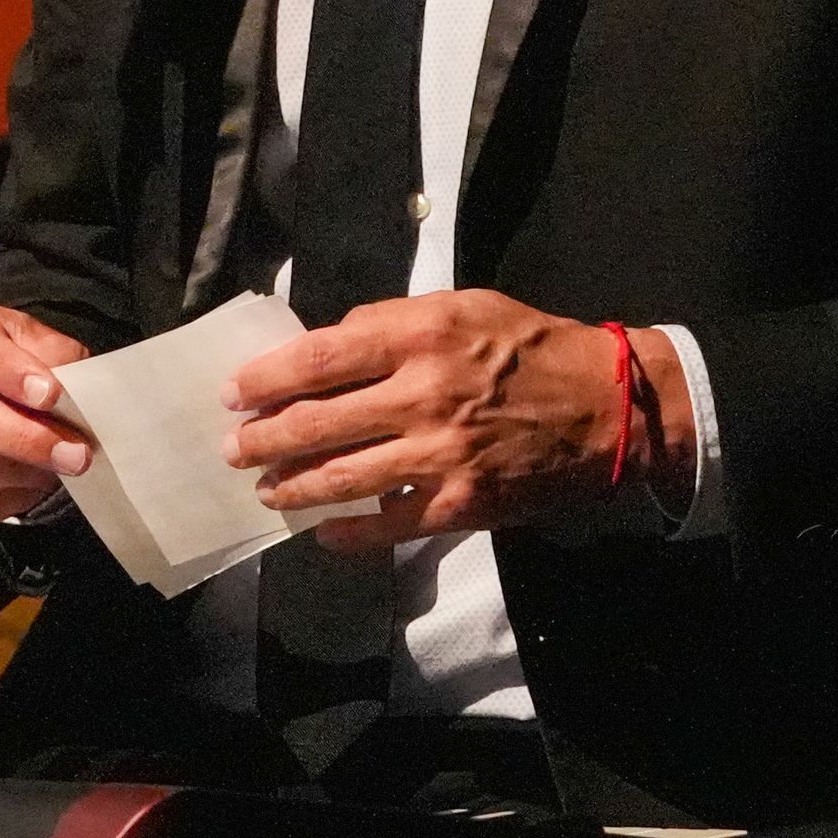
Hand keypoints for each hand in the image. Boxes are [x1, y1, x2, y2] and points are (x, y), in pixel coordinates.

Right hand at [0, 296, 93, 523]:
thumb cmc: (17, 353)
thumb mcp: (37, 337)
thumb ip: (52, 357)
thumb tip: (68, 398)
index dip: (10, 372)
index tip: (52, 395)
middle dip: (23, 438)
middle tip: (75, 454)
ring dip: (18, 472)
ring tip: (60, 467)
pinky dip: (0, 499)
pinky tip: (33, 485)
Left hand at [219, 289, 695, 550]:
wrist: (604, 408)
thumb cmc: (530, 346)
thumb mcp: (467, 305)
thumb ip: (397, 320)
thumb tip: (332, 342)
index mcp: (424, 333)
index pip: (322, 356)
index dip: (268, 377)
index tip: (236, 391)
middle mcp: (425, 393)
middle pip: (319, 421)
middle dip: (264, 438)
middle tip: (233, 447)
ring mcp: (439, 455)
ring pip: (342, 478)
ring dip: (292, 485)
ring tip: (264, 488)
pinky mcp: (458, 504)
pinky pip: (386, 525)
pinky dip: (347, 532)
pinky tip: (322, 530)